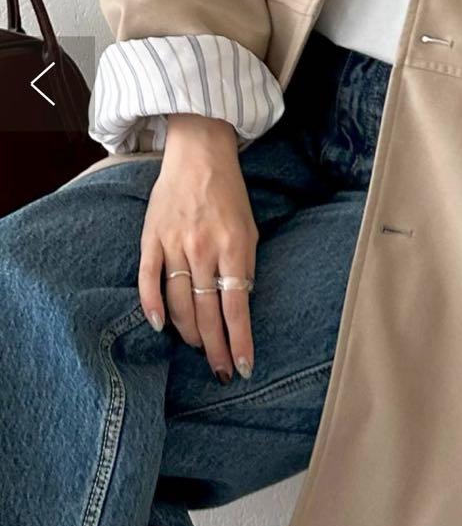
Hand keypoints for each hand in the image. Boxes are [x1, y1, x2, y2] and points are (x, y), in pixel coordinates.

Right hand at [138, 114, 256, 382]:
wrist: (199, 155)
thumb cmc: (230, 194)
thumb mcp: (250, 228)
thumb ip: (244, 265)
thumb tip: (240, 305)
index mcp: (234, 247)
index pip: (237, 307)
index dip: (240, 341)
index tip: (244, 366)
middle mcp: (203, 249)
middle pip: (207, 313)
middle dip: (215, 348)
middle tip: (222, 371)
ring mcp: (174, 244)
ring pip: (178, 303)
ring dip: (190, 332)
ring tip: (199, 349)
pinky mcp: (151, 238)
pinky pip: (148, 280)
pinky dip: (152, 306)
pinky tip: (159, 327)